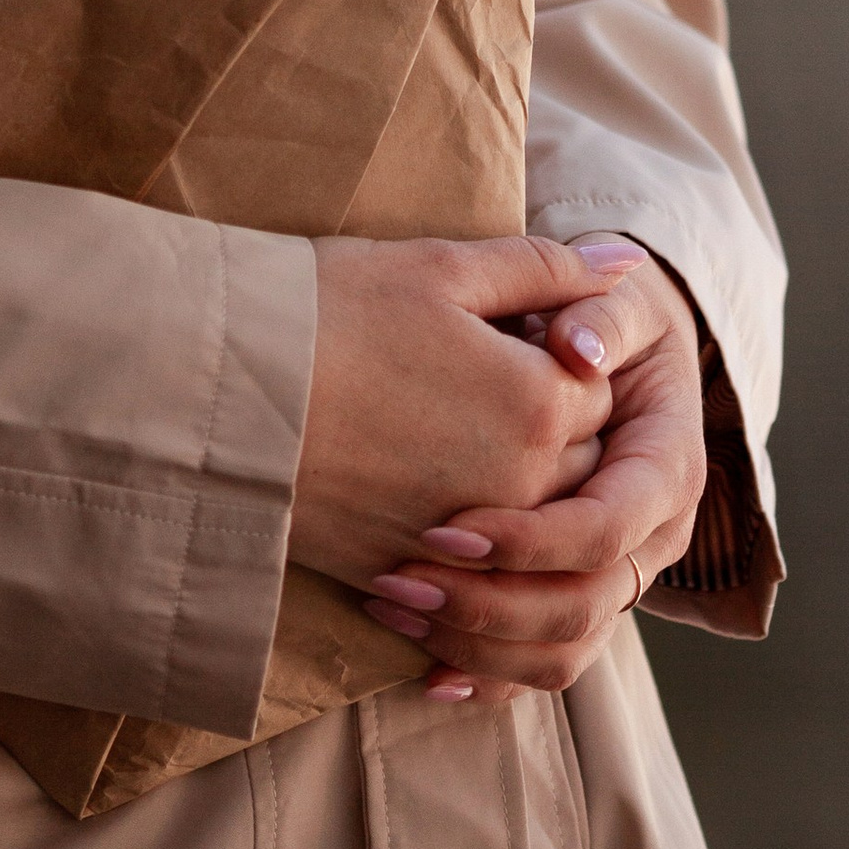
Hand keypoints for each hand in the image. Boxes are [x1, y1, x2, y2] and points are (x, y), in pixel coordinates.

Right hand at [289, 234, 620, 589]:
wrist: (220, 387)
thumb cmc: (331, 309)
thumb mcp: (442, 267)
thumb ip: (545, 269)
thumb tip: (628, 269)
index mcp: (539, 403)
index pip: (601, 390)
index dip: (559, 355)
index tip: (505, 335)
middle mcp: (518, 486)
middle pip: (580, 468)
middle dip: (551, 428)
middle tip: (477, 384)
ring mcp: (465, 544)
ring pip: (533, 530)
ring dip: (515, 494)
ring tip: (448, 438)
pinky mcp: (408, 576)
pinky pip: (468, 580)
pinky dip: (459, 548)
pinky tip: (415, 496)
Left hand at [357, 238, 705, 705]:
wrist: (620, 349)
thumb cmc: (613, 319)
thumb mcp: (620, 299)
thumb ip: (602, 314)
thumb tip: (578, 348)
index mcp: (665, 470)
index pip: (604, 530)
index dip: (528, 540)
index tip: (446, 528)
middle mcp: (651, 539)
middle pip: (580, 606)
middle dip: (487, 604)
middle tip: (400, 581)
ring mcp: (619, 577)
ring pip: (562, 651)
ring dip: (478, 645)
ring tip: (394, 608)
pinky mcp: (581, 598)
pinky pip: (545, 665)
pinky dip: (489, 677)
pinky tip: (426, 672)